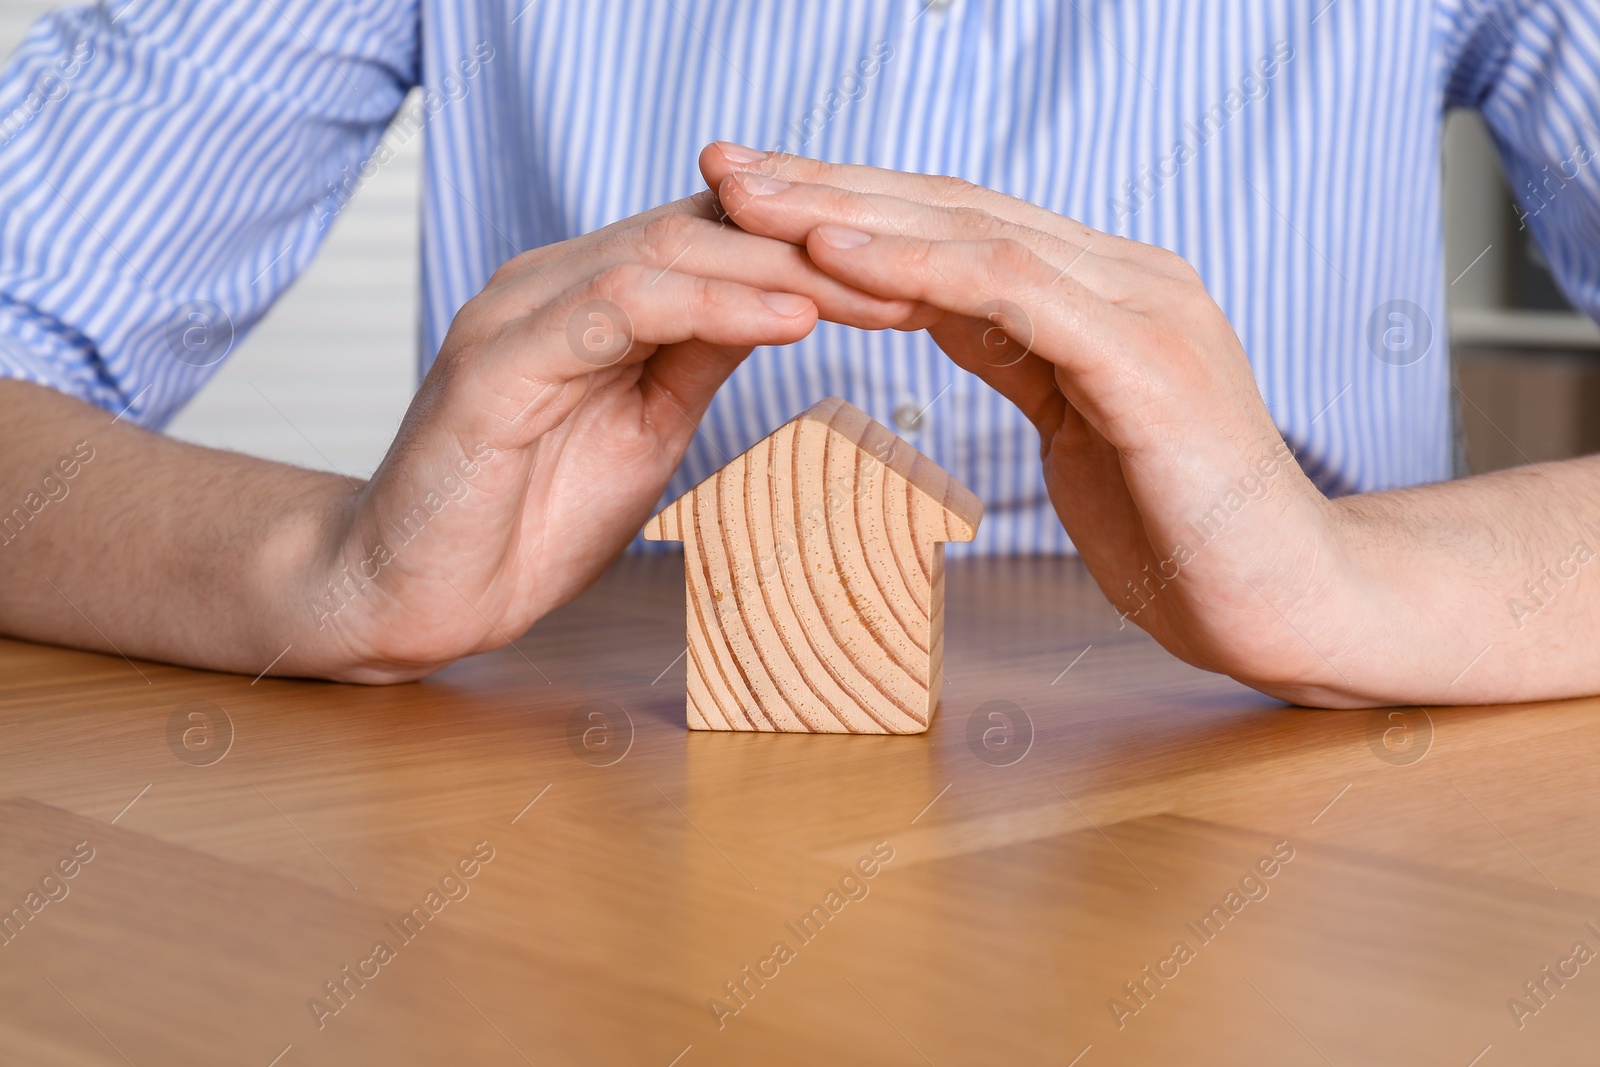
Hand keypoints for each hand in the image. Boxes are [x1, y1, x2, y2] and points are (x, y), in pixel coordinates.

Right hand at [304, 192, 913, 680]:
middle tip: (921, 274)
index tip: (915, 282)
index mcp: (595, 297)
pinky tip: (784, 318)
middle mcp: (556, 283)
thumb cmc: (524, 517)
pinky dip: (708, 306)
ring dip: (780, 268)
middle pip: (707, 227)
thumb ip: (699, 358)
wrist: (410, 592)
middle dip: (819, 250)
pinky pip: (617, 308)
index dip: (818, 253)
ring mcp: (521, 314)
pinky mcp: (497, 363)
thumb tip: (788, 304)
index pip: (720, 240)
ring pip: (668, 251)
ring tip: (873, 292)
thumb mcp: (645, 428)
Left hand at [701, 144, 1383, 706]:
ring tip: (749, 197)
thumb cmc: (1181, 529)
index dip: (849, 200)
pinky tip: (834, 256)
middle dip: (825, 183)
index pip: (955, 222)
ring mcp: (1141, 306)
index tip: (752, 194)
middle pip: (949, 207)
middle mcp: (1123, 275)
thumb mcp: (1074, 421)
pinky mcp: (1145, 358)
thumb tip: (935, 302)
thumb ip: (1017, 349)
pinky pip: (1011, 292)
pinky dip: (918, 267)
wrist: (1290, 603)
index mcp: (1101, 289)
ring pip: (972, 232)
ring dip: (849, 211)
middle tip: (719, 162)